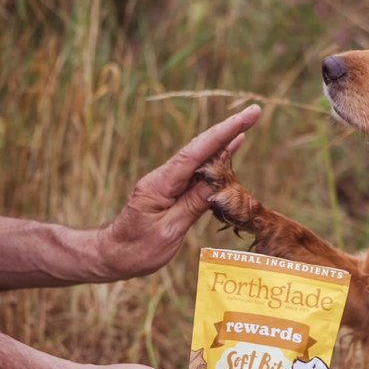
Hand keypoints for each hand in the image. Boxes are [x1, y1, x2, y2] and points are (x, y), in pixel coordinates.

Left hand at [98, 105, 260, 280]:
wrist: (113, 256)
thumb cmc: (136, 249)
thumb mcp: (168, 232)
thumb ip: (192, 205)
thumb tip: (217, 183)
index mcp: (160, 184)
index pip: (196, 153)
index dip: (222, 134)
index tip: (244, 120)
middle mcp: (164, 177)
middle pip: (201, 148)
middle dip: (228, 129)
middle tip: (255, 111)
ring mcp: (169, 182)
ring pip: (202, 158)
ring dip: (225, 141)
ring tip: (249, 122)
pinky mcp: (173, 190)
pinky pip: (199, 172)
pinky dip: (218, 160)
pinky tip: (232, 147)